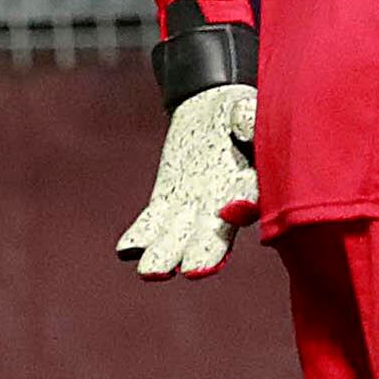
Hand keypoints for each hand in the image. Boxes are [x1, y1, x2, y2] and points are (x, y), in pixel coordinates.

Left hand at [114, 0, 257, 279]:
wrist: (211, 112)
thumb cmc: (239, 111)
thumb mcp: (246, 107)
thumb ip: (248, 117)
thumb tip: (247, 124)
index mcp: (252, 181)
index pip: (250, 196)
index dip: (243, 204)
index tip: (235, 209)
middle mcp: (224, 203)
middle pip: (215, 231)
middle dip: (205, 250)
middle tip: (194, 270)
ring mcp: (194, 207)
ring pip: (180, 235)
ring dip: (167, 253)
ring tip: (151, 272)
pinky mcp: (167, 203)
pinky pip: (154, 223)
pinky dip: (141, 236)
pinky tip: (127, 250)